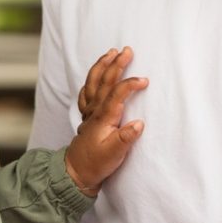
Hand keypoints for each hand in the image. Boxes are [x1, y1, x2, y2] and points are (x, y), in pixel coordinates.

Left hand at [66, 46, 147, 193]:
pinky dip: (91, 81)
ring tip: (110, 52)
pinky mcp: (87, 117)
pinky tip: (94, 76)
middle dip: (116, 64)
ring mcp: (89, 112)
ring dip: (102, 66)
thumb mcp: (115, 154)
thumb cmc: (96, 163)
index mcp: (104, 117)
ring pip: (94, 83)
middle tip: (127, 50)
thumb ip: (126, 138)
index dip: (130, 84)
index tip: (144, 80)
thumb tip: (139, 123)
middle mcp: (95, 110)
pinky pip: (87, 93)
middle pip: (105, 81)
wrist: (76, 172)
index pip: (117, 93)